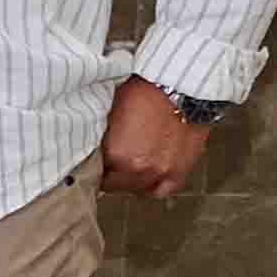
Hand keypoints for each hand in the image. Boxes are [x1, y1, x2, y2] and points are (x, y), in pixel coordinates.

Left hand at [98, 75, 210, 197]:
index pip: (96, 172)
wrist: (182, 87)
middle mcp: (138, 168)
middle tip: (112, 165)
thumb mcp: (111, 111)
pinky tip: (149, 178)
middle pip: (116, 184)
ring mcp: (162, 171)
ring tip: (130, 170)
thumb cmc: (146, 91)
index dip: (95, 165)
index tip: (95, 162)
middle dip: (112, 174)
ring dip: (133, 181)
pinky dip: (155, 186)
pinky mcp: (181, 170)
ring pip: (139, 188)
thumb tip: (94, 144)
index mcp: (116, 153)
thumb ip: (103, 135)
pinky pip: (164, 189)